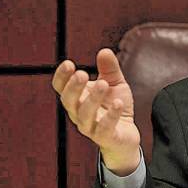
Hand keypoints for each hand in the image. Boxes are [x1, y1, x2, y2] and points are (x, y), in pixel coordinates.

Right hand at [52, 48, 140, 175]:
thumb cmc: (115, 106)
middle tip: (82, 73)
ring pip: (85, 114)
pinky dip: (111, 116)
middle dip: (74, 87)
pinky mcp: (105, 137)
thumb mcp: (114, 84)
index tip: (68, 63)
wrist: (126, 135)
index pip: (61, 88)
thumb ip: (109, 69)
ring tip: (103, 84)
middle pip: (68, 101)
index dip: (62, 77)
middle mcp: (78, 113)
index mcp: (77, 98)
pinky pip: (104, 128)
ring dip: (93, 99)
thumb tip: (105, 51)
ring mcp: (90, 127)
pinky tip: (118, 103)